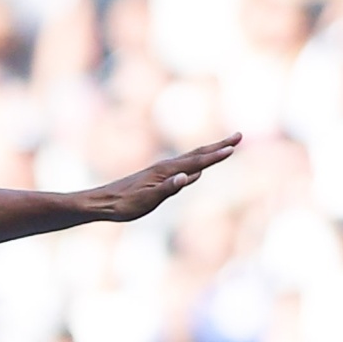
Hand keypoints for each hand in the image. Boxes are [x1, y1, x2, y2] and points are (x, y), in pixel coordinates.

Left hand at [86, 135, 240, 221]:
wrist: (103, 202)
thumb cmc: (124, 205)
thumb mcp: (147, 201)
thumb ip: (168, 188)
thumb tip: (188, 176)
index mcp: (167, 171)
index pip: (198, 161)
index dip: (217, 155)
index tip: (234, 147)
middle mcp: (166, 167)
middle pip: (198, 153)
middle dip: (219, 146)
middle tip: (239, 136)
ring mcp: (161, 171)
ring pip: (191, 158)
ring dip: (209, 152)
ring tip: (225, 147)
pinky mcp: (156, 177)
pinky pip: (182, 167)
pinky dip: (195, 163)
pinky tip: (197, 167)